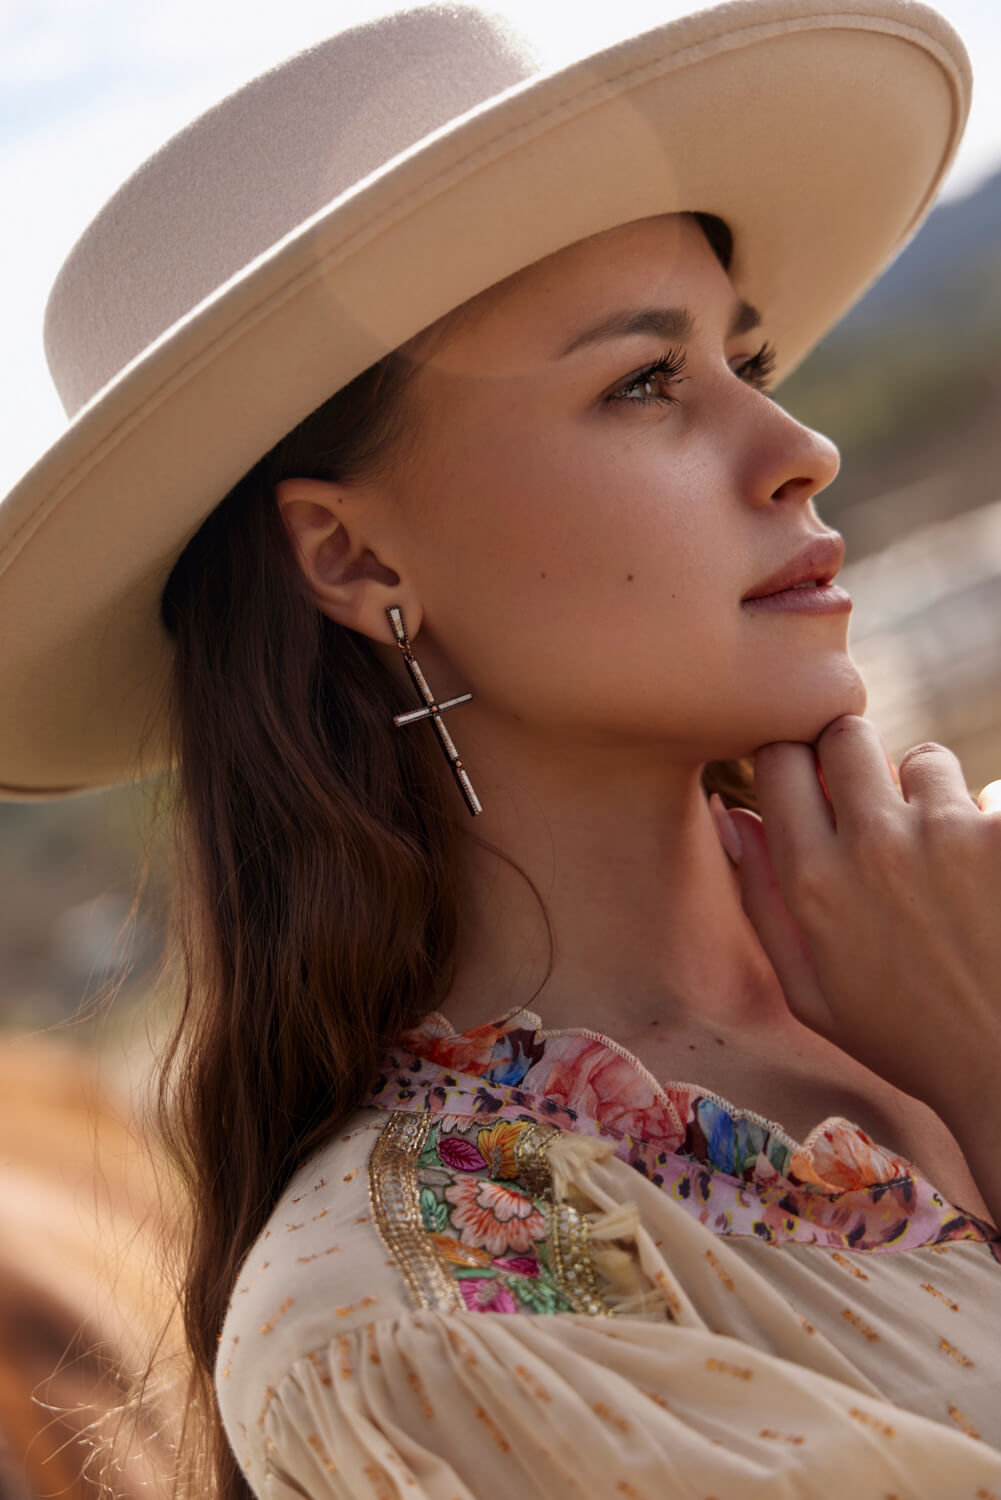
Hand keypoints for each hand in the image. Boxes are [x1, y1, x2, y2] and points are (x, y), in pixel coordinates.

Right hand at [710, 715, 1000, 1121]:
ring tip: (942, 854)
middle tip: (873, 802)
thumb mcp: (809, 992)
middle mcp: (874, 844)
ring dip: (928, 794)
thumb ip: (760, 897)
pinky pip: (992, 792)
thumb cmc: (907, 1039)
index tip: (812, 788)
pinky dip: (989, 823)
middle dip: (852, 758)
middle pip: (845, 733)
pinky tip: (987, 879)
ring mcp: (949, 833)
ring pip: (925, 759)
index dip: (793, 764)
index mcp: (814, 881)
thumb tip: (730, 812)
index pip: (780, 757)